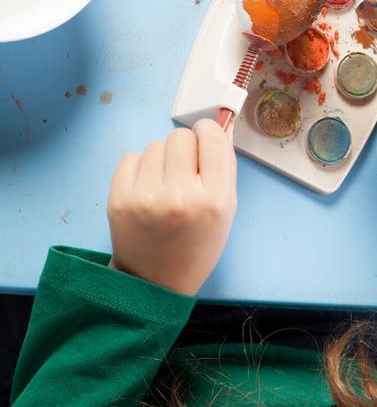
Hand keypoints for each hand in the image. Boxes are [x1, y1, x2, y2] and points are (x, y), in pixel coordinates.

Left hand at [107, 121, 236, 295]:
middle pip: (181, 136)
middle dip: (185, 149)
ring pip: (155, 145)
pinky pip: (131, 157)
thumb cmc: (196, 243)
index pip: (212, 136)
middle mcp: (180, 196)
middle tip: (184, 173)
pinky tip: (146, 191)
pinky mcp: (119, 200)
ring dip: (161, 160)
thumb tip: (223, 124)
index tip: (205, 143)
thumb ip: (225, 165)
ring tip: (164, 187)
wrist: (156, 282)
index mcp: (214, 199)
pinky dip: (139, 169)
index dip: (209, 134)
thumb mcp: (226, 209)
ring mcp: (146, 198)